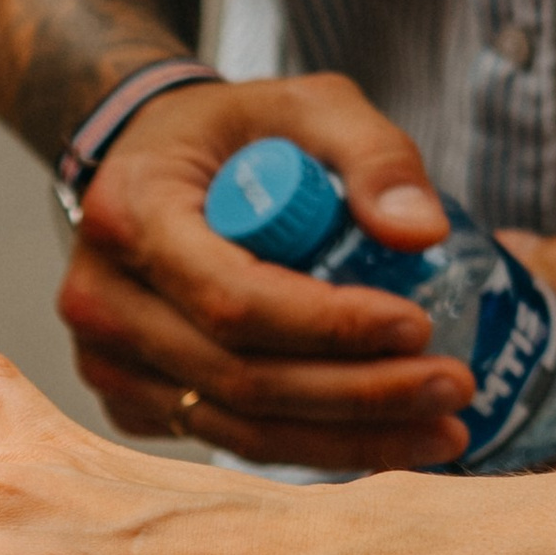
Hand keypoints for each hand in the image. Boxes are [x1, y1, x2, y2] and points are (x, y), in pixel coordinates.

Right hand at [65, 74, 474, 470]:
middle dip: (360, 394)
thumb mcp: (305, 106)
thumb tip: (423, 234)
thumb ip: (372, 153)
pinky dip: (309, 448)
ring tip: (440, 429)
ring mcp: (106, 360)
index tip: (418, 326)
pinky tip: (381, 437)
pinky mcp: (129, 398)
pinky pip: (227, 437)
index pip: (236, 298)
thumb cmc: (231, 134)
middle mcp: (101, 298)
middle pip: (241, 378)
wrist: (151, 164)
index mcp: (131, 213)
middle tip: (454, 389)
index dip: (331, 326)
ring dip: (347, 440)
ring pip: (237, 426)